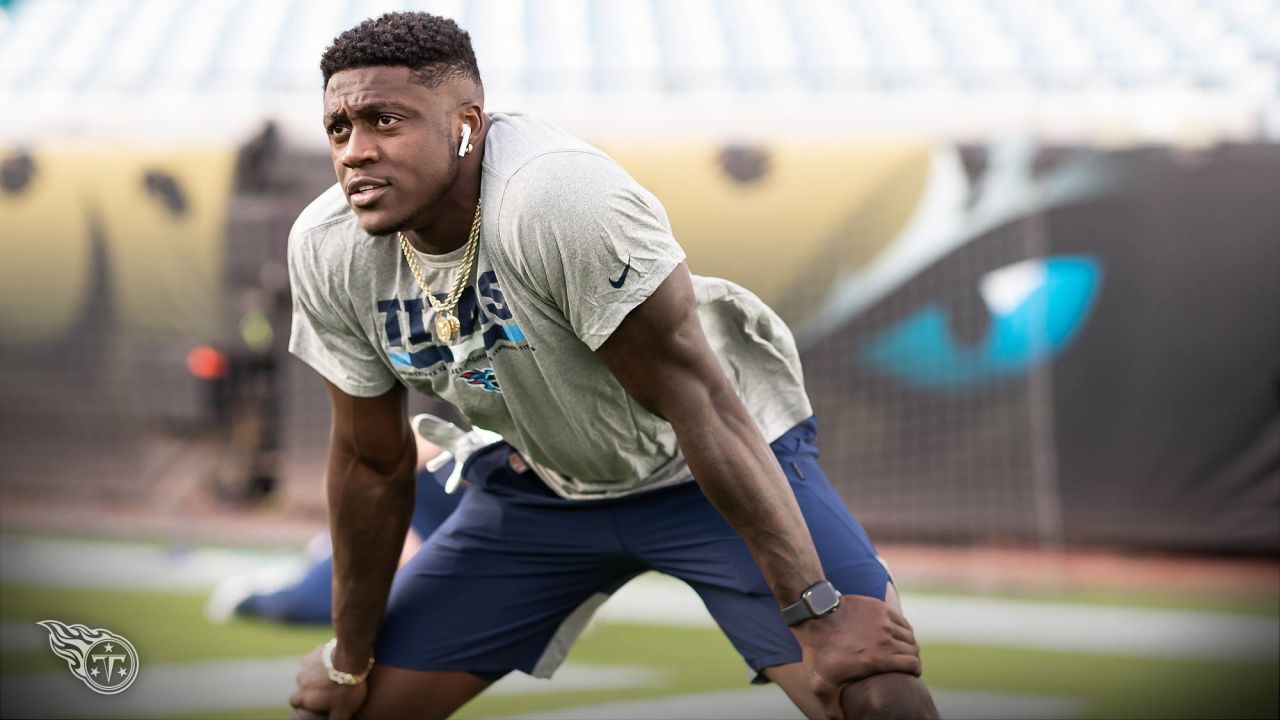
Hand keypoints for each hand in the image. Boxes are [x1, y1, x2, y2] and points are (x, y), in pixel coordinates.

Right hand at [289, 644, 368, 719]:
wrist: (351, 660)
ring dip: (315, 673)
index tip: (314, 702)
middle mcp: (300, 681)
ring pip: (307, 671)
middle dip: (310, 688)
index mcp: (303, 696)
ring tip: (331, 674)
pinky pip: (315, 658)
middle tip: (326, 688)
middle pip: (301, 686)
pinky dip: (322, 660)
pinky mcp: (315, 651)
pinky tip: (333, 662)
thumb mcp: (343, 711)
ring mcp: (306, 665)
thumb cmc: (346, 689)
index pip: (294, 702)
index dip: (302, 703)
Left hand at [790, 594, 921, 719]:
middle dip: (912, 658)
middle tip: (906, 663)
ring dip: (908, 643)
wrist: (813, 616)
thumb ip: (832, 709)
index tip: (911, 674)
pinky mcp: (878, 607)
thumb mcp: (822, 685)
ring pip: (908, 634)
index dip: (915, 671)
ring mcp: (883, 621)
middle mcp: (886, 639)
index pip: (913, 665)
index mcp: (879, 659)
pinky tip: (894, 633)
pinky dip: (902, 628)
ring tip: (901, 649)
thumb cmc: (818, 652)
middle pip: (913, 649)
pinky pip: (900, 619)